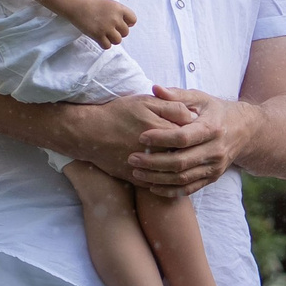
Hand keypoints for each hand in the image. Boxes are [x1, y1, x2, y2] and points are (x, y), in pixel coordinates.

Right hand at [58, 89, 194, 174]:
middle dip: (190, 152)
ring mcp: (147, 168)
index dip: (195, 134)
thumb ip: (172, 106)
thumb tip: (193, 115)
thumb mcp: (146, 102)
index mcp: (165, 132)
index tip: (196, 132)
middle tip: (190, 148)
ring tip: (177, 159)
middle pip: (185, 157)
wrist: (89, 133)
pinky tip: (165, 173)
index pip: (192, 138)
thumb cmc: (118, 114)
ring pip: (172, 173)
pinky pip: (157, 184)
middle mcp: (159, 153)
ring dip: (178, 168)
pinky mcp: (136, 179)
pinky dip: (164, 181)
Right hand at [65, 0, 137, 48]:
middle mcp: (115, 18)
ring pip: (118, 40)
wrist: (76, 4)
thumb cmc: (92, 3)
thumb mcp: (109, 3)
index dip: (127, 23)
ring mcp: (107, 27)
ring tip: (104, 34)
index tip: (120, 23)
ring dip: (112, 39)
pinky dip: (104, 44)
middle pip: (125, 32)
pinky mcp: (98, 35)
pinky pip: (107, 46)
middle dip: (118, 32)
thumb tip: (128, 25)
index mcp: (119, 8)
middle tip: (109, 28)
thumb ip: (118, 13)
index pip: (133, 20)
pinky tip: (99, 38)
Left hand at [126, 85, 250, 194]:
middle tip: (132, 158)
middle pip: (181, 162)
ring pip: (183, 178)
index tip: (141, 137)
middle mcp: (215, 150)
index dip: (161, 138)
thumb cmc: (217, 111)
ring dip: (157, 178)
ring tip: (136, 173)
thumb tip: (155, 88)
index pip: (183, 137)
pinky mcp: (213, 177)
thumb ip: (177, 95)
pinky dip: (170, 191)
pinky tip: (152, 187)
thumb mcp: (201, 98)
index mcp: (212, 128)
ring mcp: (215, 167)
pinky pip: (189, 188)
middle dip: (154, 162)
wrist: (245, 130)